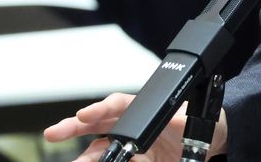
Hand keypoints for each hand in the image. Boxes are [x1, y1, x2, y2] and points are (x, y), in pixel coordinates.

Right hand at [43, 92, 227, 161]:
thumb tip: (174, 122)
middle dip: (73, 127)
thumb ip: (178, 119)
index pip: (116, 105)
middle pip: (96, 124)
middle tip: (55, 132)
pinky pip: (110, 160)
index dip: (99, 109)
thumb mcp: (189, 120)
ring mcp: (126, 144)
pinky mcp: (129, 160)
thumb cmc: (192, 123)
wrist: (205, 142)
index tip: (84, 114)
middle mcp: (128, 125)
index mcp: (140, 108)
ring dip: (84, 156)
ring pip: (98, 149)